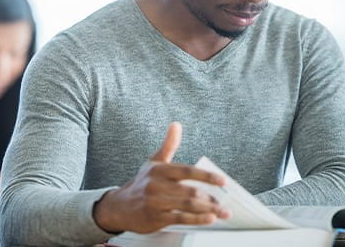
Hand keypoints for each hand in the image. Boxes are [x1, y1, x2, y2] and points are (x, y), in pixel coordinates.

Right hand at [93, 122, 230, 233]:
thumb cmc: (141, 183)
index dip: (206, 176)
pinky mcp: (156, 218)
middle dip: (210, 198)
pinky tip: (208, 219)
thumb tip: (176, 125)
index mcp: (160, 170)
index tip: (222, 181)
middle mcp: (157, 185)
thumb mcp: (154, 162)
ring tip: (221, 212)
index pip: (186, 171)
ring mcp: (156, 202)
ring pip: (187, 205)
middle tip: (224, 202)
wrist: (120, 206)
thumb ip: (169, 145)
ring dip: (208, 210)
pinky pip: (180, 218)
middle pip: (189, 191)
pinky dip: (196, 219)